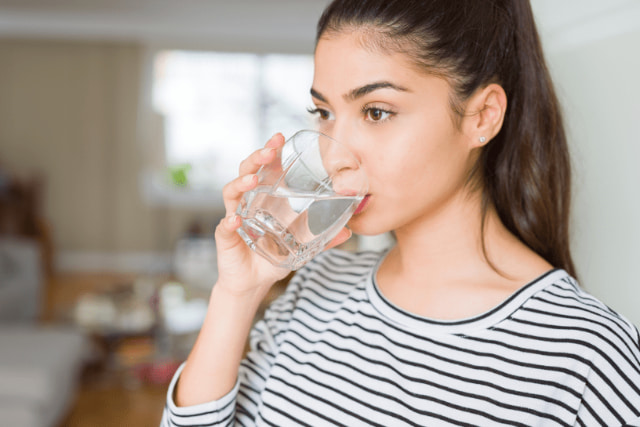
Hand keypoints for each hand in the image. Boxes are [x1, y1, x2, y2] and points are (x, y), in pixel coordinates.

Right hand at [214, 133, 351, 297]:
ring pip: (232, 193)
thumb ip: (323, 239)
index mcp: (263, 199)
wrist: (252, 283)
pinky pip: (224, 227)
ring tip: (253, 180)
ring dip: (241, 183)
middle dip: (256, 159)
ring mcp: (234, 218)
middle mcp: (246, 203)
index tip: (280, 138)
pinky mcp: (226, 238)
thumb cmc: (272, 258)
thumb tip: (349, 231)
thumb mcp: (301, 247)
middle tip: (269, 150)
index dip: (270, 152)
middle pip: (246, 172)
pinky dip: (229, 223)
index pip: (265, 169)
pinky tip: (235, 221)